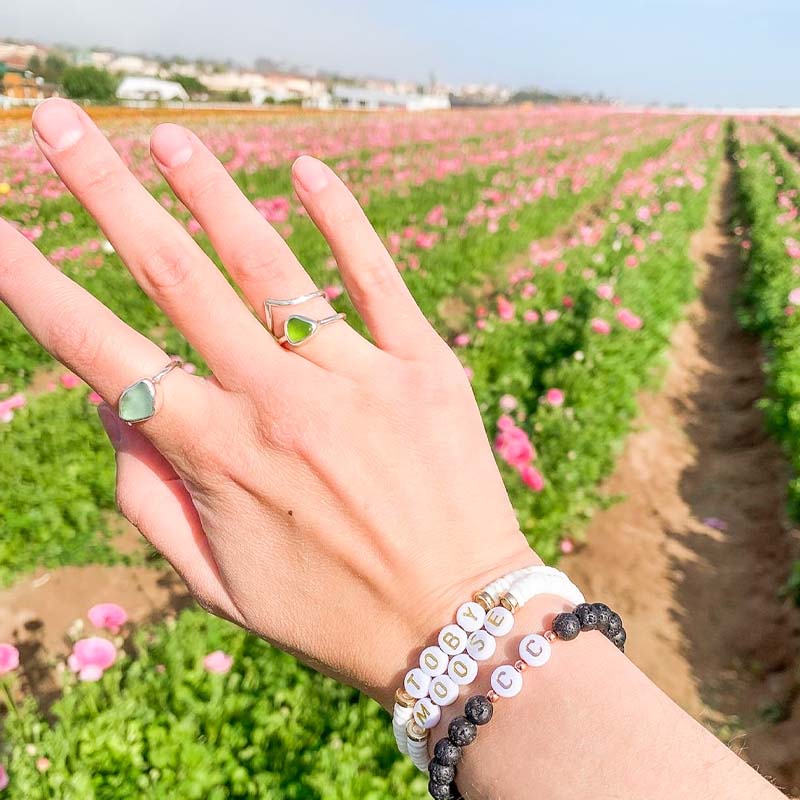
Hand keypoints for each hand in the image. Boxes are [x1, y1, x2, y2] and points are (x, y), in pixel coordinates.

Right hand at [0, 99, 534, 706]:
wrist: (456, 624)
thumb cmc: (330, 612)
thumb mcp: (216, 581)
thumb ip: (150, 495)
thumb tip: (113, 403)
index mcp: (217, 454)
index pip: (101, 349)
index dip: (34, 282)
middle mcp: (279, 402)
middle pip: (174, 275)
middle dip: (107, 192)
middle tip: (64, 124)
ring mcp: (357, 377)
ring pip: (270, 264)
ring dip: (210, 190)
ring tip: (168, 137)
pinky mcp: (424, 368)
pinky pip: (376, 277)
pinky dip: (341, 219)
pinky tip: (306, 169)